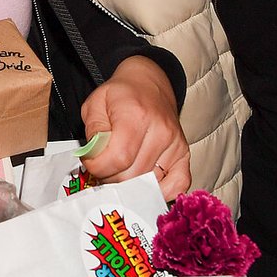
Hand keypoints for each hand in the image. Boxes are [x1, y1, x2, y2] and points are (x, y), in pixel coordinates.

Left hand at [79, 55, 190, 199]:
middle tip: (104, 166)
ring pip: (148, 184)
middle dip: (110, 177)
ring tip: (119, 169)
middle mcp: (161, 132)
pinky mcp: (184, 155)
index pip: (118, 158)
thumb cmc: (120, 95)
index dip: (98, 167)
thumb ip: (93, 132)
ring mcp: (176, 145)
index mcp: (137, 116)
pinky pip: (177, 186)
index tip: (91, 161)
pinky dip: (159, 191)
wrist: (149, 85)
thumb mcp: (95, 104)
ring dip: (129, 184)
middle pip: (132, 175)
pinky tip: (143, 183)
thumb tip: (95, 158)